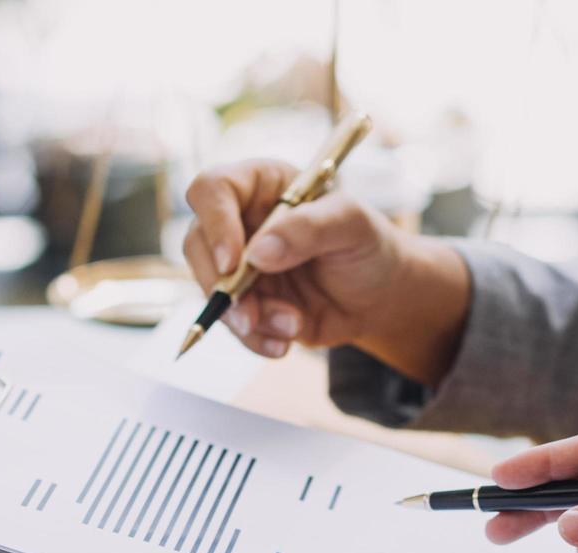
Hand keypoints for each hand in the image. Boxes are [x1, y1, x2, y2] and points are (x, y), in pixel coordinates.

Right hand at [181, 159, 469, 384]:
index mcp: (261, 184)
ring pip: (212, 290)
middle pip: (197, 244)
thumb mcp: (352, 224)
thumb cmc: (369, 245)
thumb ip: (309, 228)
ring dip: (245, 317)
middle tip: (250, 314)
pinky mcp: (247, 302)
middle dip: (221, 286)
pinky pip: (232, 323)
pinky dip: (255, 338)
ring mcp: (240, 264)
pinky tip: (284, 343)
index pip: (213, 190)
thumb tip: (258, 253)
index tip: (233, 262)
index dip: (215, 223)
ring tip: (292, 324)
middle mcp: (241, 221)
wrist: (380, 297)